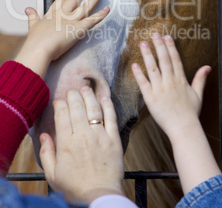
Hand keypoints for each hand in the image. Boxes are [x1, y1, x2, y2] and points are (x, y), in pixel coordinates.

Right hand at [14, 0, 108, 77]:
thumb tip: (28, 9)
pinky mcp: (80, 28)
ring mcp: (72, 20)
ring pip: (85, 6)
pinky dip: (101, 15)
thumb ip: (32, 16)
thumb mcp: (32, 26)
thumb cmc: (35, 40)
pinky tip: (108, 8)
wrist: (39, 48)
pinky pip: (93, 20)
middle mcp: (63, 13)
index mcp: (52, 13)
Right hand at [39, 87, 123, 203]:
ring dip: (89, 95)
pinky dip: (108, 105)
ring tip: (85, 89)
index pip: (62, 114)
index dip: (60, 104)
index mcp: (66, 143)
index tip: (59, 101)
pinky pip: (111, 117)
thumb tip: (44, 135)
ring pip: (94, 108)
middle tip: (72, 91)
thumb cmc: (74, 187)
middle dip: (73, 95)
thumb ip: (47, 153)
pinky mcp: (114, 139)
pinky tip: (104, 97)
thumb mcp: (53, 174)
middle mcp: (83, 135)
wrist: (99, 196)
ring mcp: (100, 136)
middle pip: (77, 107)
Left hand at [131, 33, 210, 140]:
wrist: (183, 128)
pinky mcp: (150, 97)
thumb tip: (207, 66)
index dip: (170, 47)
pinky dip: (138, 73)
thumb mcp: (198, 94)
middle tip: (154, 34)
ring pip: (152, 68)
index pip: (175, 59)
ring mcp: (160, 89)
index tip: (166, 37)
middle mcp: (170, 82)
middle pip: (164, 59)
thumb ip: (200, 79)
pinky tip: (134, 64)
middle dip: (159, 45)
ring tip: (143, 43)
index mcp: (181, 80)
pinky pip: (143, 83)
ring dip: (147, 54)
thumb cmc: (190, 113)